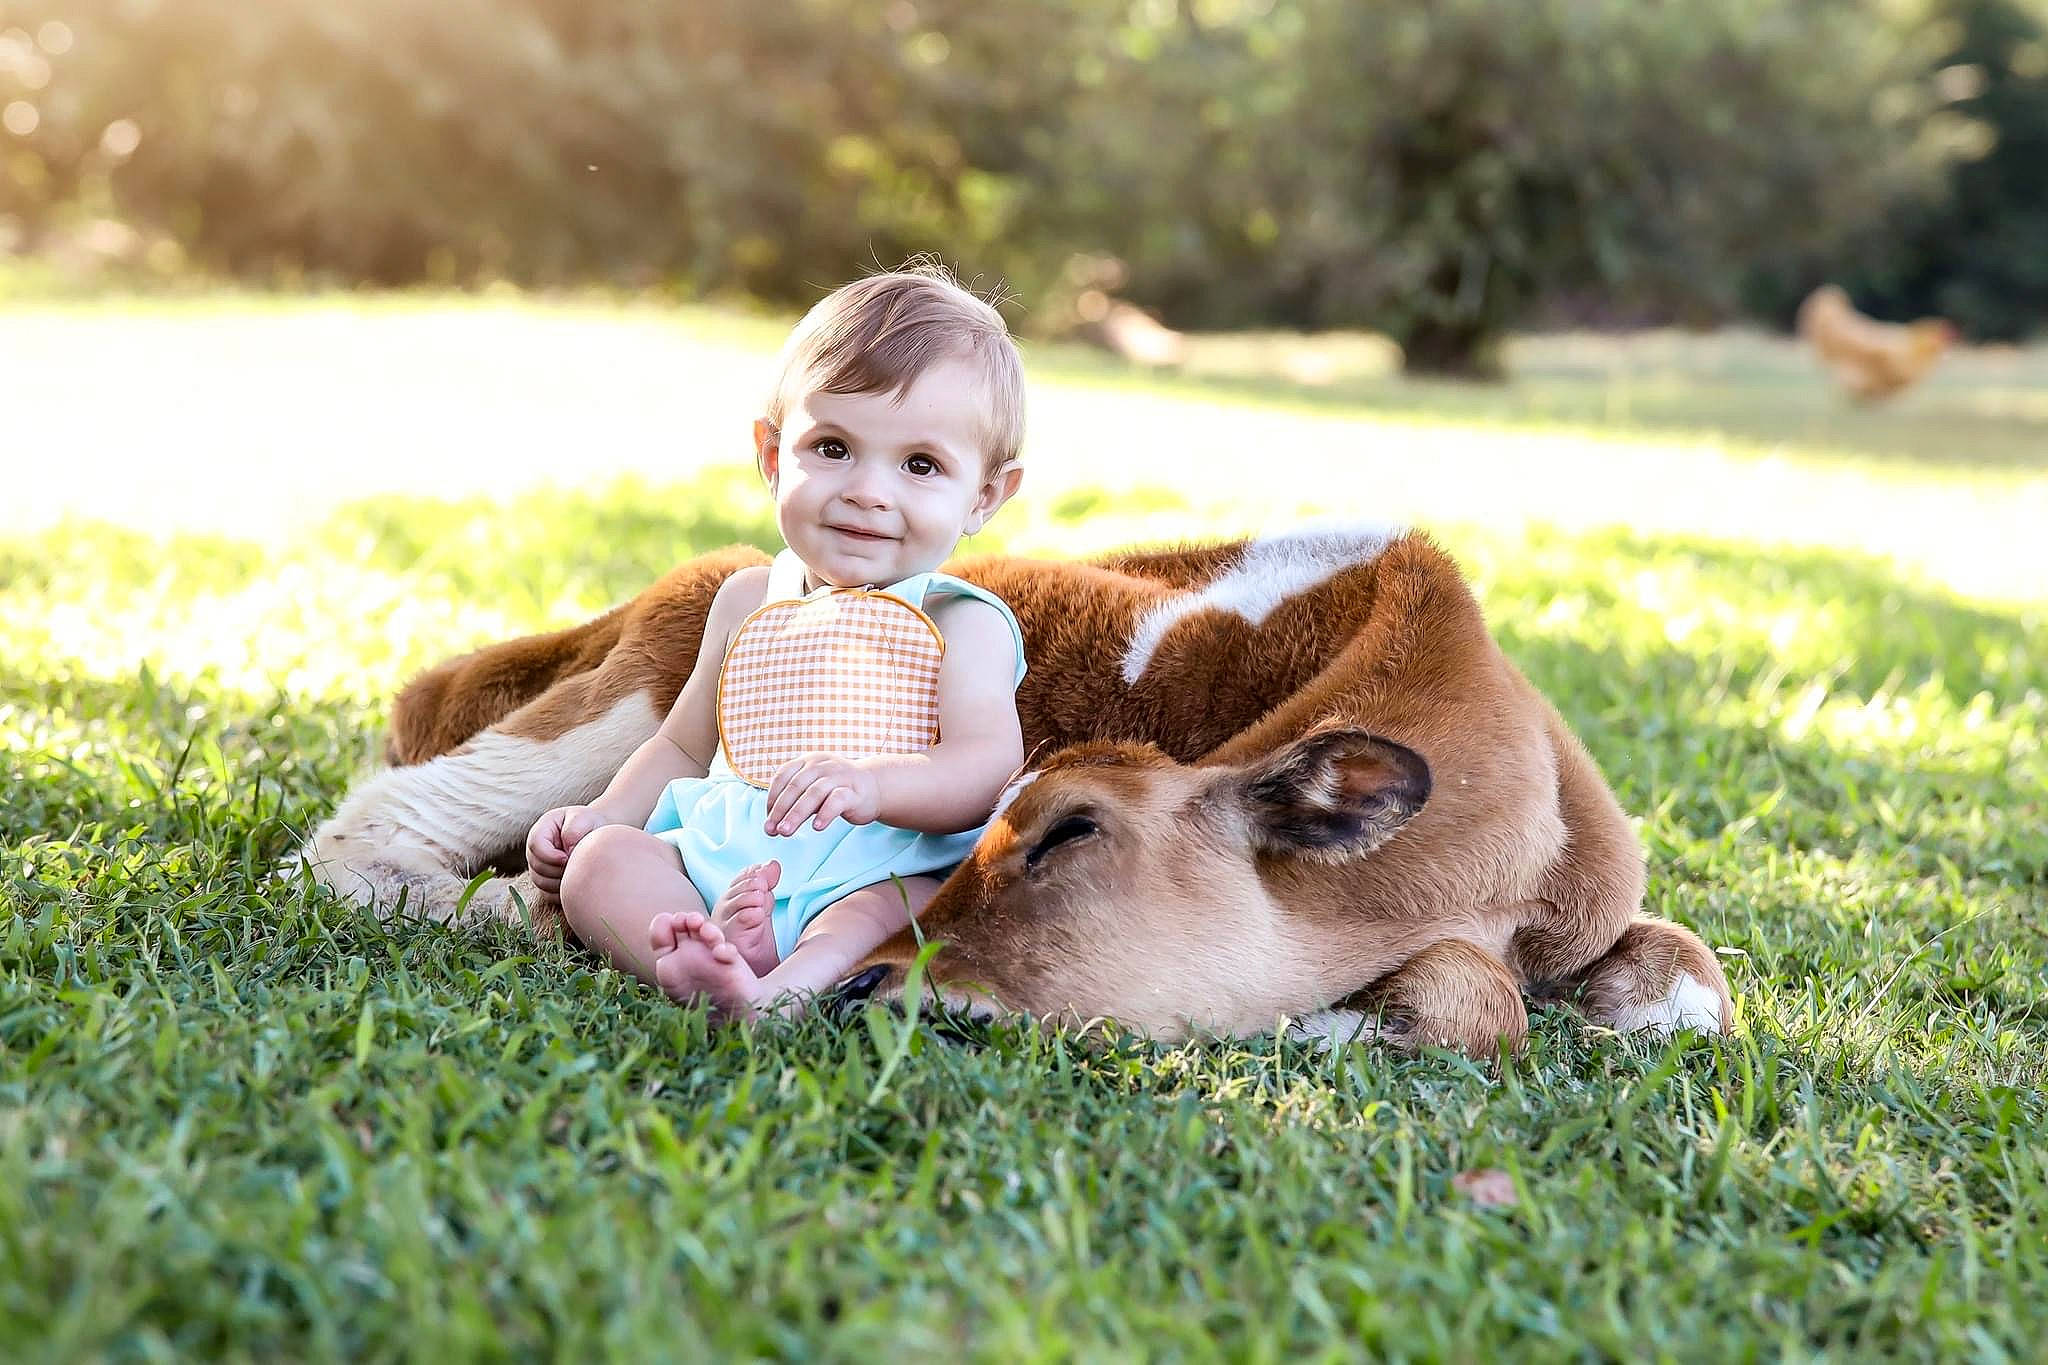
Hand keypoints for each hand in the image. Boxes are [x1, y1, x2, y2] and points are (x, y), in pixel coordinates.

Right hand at [526, 804, 614, 894]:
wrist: (596, 835)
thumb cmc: (589, 824)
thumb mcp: (583, 818)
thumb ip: (573, 831)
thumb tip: (568, 853)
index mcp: (540, 831)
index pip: (536, 845)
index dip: (550, 855)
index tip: (568, 858)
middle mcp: (535, 852)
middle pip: (537, 867)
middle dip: (558, 870)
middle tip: (578, 868)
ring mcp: (539, 868)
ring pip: (541, 883)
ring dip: (560, 882)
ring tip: (580, 874)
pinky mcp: (546, 882)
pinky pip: (548, 894)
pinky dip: (561, 893)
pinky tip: (577, 885)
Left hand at [764, 755, 881, 835]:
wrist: (874, 787)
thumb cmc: (837, 790)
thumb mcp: (813, 788)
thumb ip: (795, 800)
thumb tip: (772, 823)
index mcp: (808, 762)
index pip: (782, 776)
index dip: (772, 798)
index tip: (768, 819)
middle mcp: (821, 765)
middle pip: (795, 786)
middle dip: (780, 810)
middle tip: (771, 830)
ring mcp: (838, 776)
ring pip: (813, 794)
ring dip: (796, 814)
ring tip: (785, 831)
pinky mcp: (853, 791)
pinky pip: (837, 801)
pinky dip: (825, 814)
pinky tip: (816, 827)